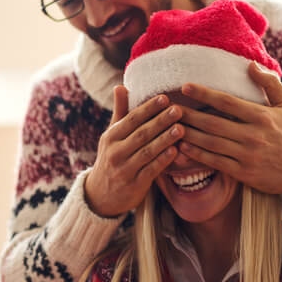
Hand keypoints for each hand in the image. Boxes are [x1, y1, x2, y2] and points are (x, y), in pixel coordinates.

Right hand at [83, 86, 183, 216]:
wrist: (100, 195)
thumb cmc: (112, 158)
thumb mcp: (112, 136)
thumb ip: (120, 112)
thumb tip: (120, 86)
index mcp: (111, 137)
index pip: (131, 119)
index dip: (148, 108)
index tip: (165, 98)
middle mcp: (115, 152)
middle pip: (141, 134)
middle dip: (160, 121)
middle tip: (179, 109)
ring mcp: (124, 169)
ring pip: (147, 152)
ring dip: (165, 140)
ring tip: (181, 129)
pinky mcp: (133, 185)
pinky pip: (150, 170)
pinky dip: (163, 161)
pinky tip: (176, 152)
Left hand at [176, 62, 281, 195]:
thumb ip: (269, 83)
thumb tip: (250, 65)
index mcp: (262, 116)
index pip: (227, 102)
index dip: (204, 93)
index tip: (185, 86)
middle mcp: (253, 136)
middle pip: (213, 123)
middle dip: (189, 115)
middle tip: (169, 107)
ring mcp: (247, 156)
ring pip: (210, 143)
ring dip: (188, 135)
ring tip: (170, 126)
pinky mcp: (243, 173)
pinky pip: (215, 163)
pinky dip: (197, 155)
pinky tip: (182, 148)